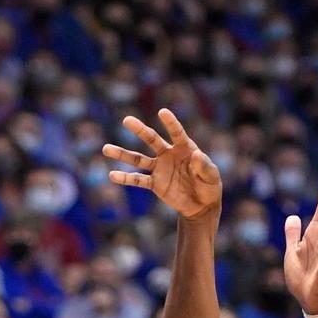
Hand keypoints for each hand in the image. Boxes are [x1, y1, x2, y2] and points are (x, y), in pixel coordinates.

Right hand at [103, 110, 220, 218]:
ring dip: (122, 154)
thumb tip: (196, 155)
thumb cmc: (209, 186)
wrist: (201, 205)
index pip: (176, 133)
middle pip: (152, 140)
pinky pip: (138, 179)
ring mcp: (160, 168)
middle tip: (126, 120)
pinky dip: (125, 178)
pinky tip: (112, 175)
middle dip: (140, 130)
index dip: (170, 123)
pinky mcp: (155, 183)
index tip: (162, 112)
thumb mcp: (211, 177)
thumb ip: (204, 166)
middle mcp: (168, 154)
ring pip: (138, 159)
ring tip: (105, 149)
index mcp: (185, 148)